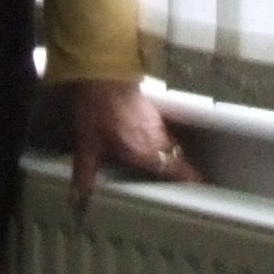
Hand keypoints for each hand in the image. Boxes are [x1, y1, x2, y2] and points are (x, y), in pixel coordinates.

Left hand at [65, 78, 197, 214]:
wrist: (102, 75)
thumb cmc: (97, 113)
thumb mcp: (87, 146)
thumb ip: (85, 174)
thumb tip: (77, 198)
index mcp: (147, 152)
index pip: (176, 168)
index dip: (188, 177)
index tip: (197, 182)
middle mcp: (157, 138)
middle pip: (175, 155)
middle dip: (176, 166)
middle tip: (175, 175)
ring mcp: (156, 121)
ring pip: (168, 141)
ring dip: (167, 150)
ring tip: (159, 159)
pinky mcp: (150, 107)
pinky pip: (160, 128)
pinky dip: (157, 136)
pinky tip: (143, 137)